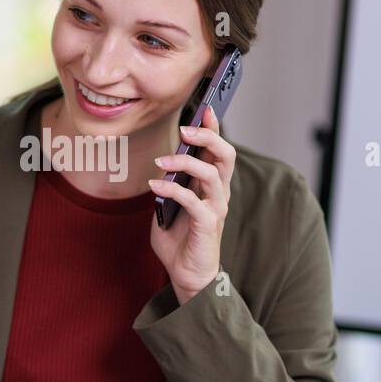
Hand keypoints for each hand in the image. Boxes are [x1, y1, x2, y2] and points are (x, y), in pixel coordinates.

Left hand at [148, 104, 235, 303]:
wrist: (187, 274)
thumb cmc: (180, 239)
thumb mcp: (169, 204)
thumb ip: (169, 184)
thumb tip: (162, 163)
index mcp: (211, 184)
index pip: (218, 150)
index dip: (214, 127)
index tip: (206, 107)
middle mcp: (219, 193)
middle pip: (225, 155)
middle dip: (208, 137)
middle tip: (185, 130)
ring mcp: (216, 207)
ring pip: (213, 174)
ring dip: (186, 162)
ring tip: (162, 161)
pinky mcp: (208, 224)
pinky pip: (194, 200)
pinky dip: (174, 189)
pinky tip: (156, 185)